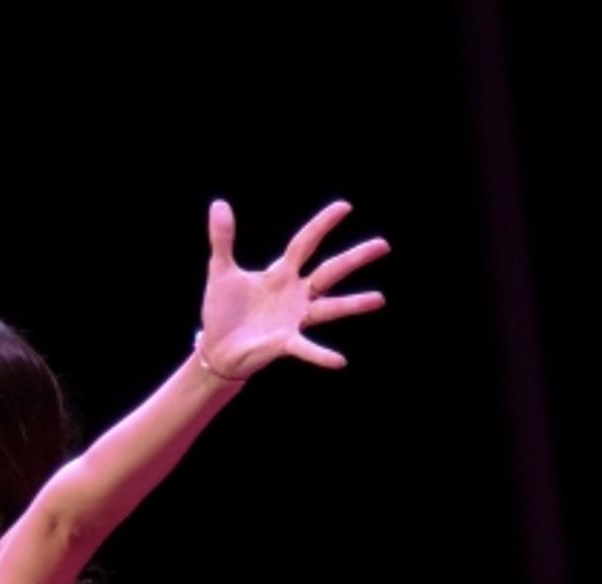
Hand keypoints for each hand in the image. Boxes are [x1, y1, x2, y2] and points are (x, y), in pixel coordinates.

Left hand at [197, 199, 388, 379]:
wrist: (216, 348)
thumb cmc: (224, 311)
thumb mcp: (220, 272)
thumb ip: (223, 239)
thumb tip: (218, 204)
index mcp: (281, 273)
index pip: (305, 243)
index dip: (322, 225)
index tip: (345, 207)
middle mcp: (295, 294)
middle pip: (330, 271)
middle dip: (355, 258)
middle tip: (384, 245)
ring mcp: (294, 318)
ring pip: (329, 308)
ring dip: (353, 304)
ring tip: (379, 299)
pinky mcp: (285, 343)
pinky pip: (307, 348)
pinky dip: (321, 355)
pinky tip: (340, 361)